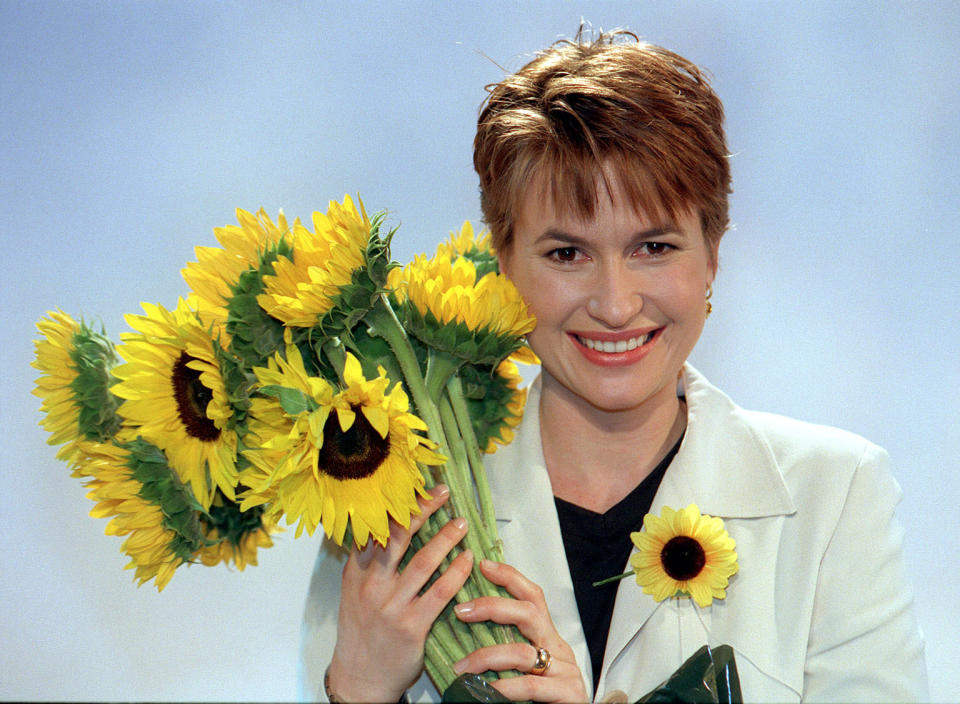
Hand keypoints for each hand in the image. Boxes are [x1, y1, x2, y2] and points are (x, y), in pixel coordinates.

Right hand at [327, 485, 473, 701]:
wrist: (360, 678)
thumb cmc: (362, 632)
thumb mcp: (354, 593)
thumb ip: (369, 564)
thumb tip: (391, 527)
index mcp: (355, 573)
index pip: (376, 529)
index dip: (399, 505)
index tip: (417, 488)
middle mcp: (371, 586)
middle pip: (399, 537)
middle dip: (422, 510)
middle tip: (442, 493)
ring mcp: (391, 606)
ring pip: (423, 561)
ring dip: (446, 538)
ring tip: (461, 523)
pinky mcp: (411, 626)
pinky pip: (439, 592)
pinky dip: (456, 572)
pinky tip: (467, 560)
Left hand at [452, 559, 588, 702]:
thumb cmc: (545, 695)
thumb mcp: (526, 664)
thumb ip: (508, 646)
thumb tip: (469, 627)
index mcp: (547, 636)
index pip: (532, 596)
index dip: (510, 577)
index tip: (484, 566)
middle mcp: (558, 648)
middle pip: (528, 613)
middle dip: (492, 607)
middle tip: (462, 610)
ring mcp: (564, 670)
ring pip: (522, 653)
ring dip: (486, 657)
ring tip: (462, 668)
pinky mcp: (567, 693)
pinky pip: (529, 686)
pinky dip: (504, 687)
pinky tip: (486, 690)